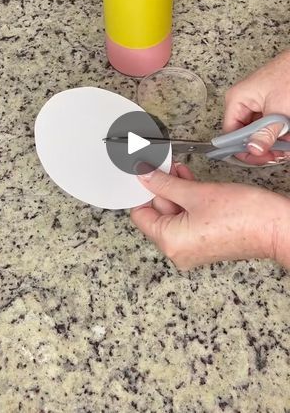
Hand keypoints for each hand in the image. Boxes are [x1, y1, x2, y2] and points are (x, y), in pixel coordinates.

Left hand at [131, 164, 289, 269]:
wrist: (276, 227)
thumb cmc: (243, 215)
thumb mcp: (196, 193)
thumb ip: (165, 183)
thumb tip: (144, 175)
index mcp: (170, 242)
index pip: (141, 215)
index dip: (143, 191)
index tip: (146, 173)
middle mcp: (178, 251)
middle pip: (158, 214)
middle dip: (162, 188)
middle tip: (166, 166)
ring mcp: (192, 249)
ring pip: (174, 215)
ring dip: (176, 192)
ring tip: (180, 171)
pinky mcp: (206, 243)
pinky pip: (188, 221)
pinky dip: (188, 203)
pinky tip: (191, 183)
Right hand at [224, 48, 289, 164]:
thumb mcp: (278, 109)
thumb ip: (266, 132)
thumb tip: (254, 149)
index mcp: (237, 100)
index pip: (231, 133)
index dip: (243, 148)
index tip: (259, 157)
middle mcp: (244, 103)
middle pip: (247, 135)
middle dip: (264, 145)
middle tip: (277, 153)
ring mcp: (257, 104)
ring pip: (260, 132)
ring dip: (275, 141)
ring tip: (286, 142)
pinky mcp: (270, 106)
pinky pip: (270, 125)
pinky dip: (281, 133)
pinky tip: (288, 135)